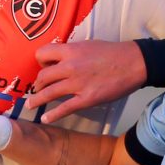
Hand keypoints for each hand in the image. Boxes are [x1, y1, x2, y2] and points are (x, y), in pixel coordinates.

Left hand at [26, 40, 146, 123]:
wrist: (133, 63)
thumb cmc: (111, 52)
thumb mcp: (87, 45)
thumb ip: (71, 53)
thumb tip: (59, 60)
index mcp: (70, 51)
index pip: (42, 54)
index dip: (40, 61)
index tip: (43, 67)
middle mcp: (70, 67)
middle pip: (43, 77)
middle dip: (37, 84)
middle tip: (37, 89)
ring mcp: (77, 84)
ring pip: (49, 93)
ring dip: (37, 100)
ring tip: (31, 104)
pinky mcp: (86, 99)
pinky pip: (64, 108)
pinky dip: (52, 115)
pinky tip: (45, 119)